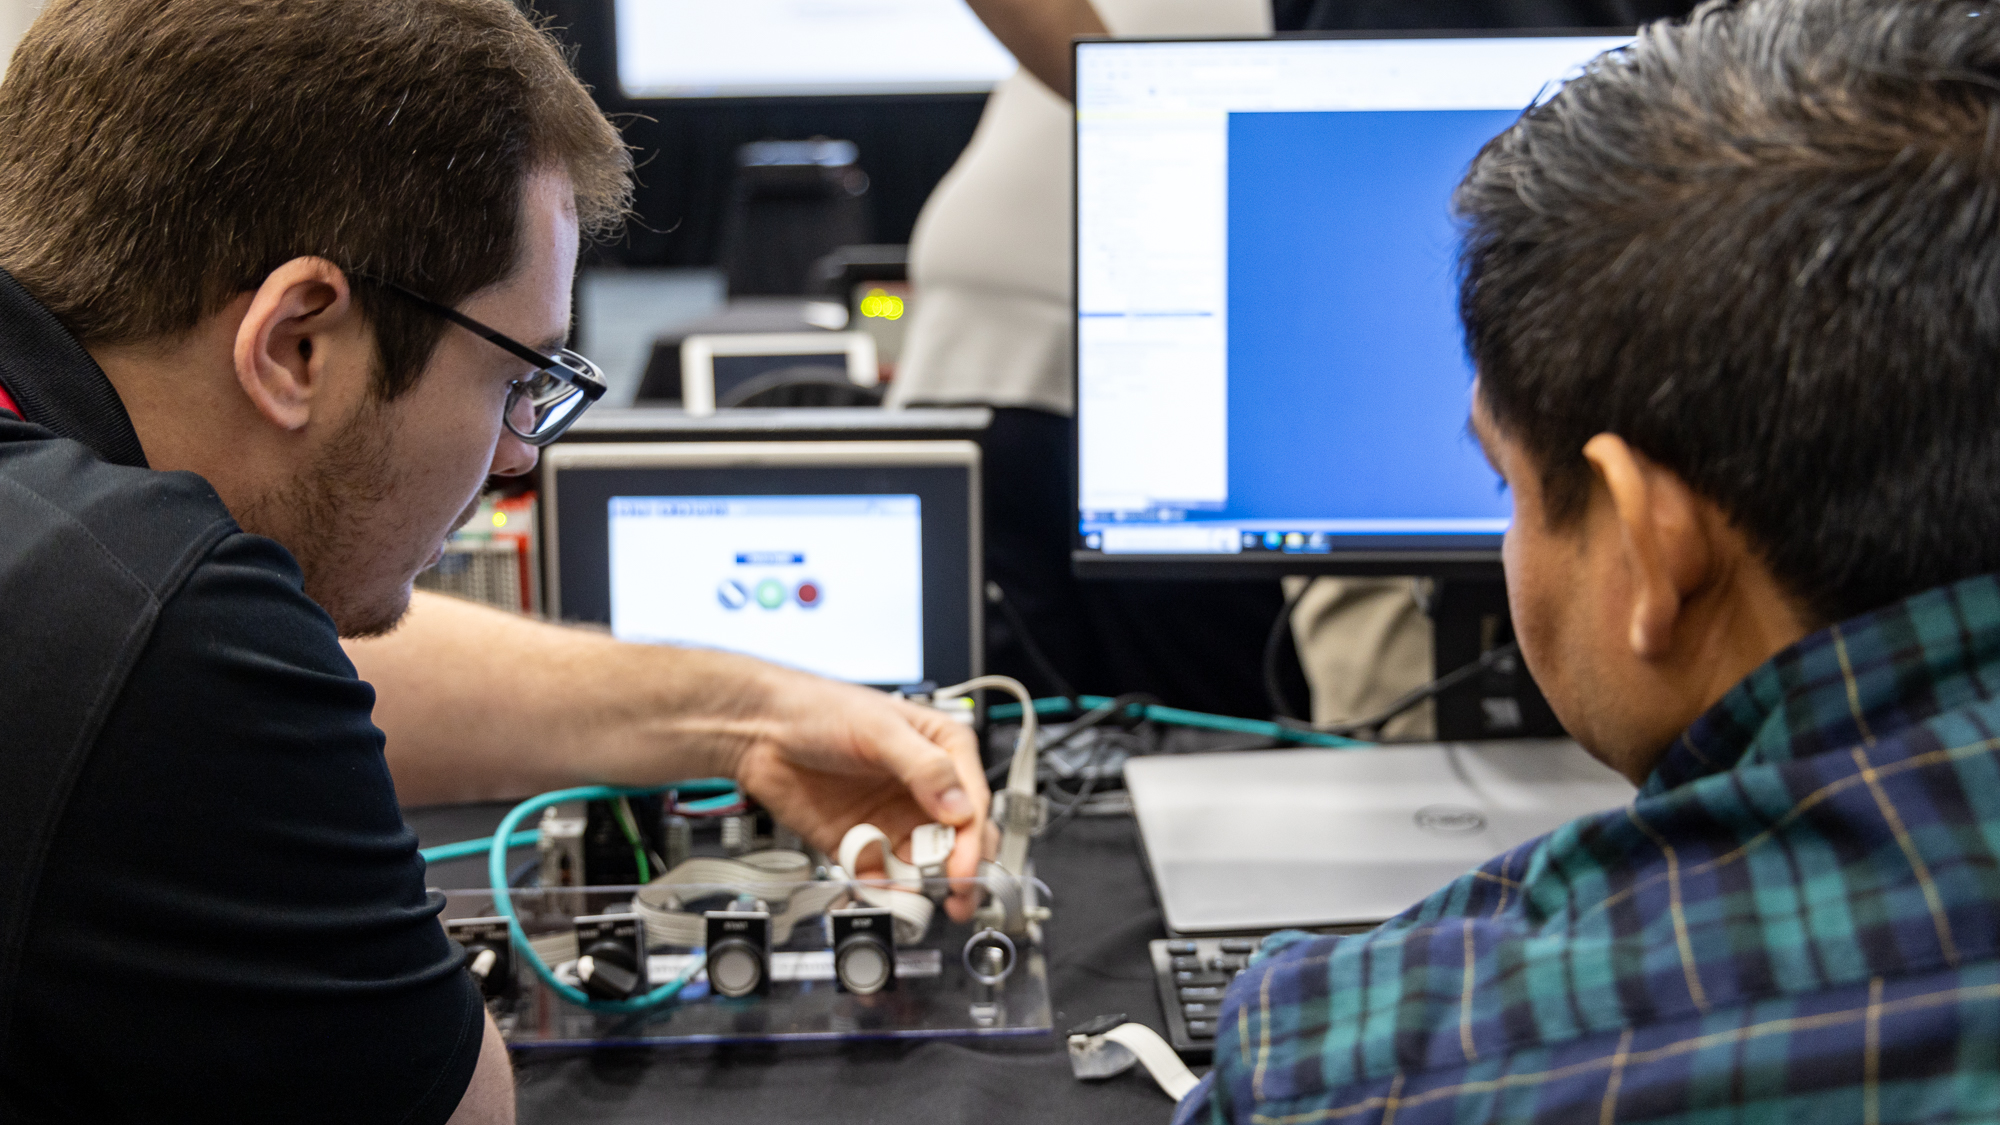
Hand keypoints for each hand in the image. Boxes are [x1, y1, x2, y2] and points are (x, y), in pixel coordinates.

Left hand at [725, 668, 992, 920]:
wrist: (760, 730)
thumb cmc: (819, 709)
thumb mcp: (878, 728)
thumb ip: (923, 766)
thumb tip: (958, 808)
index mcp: (943, 753)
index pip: (973, 804)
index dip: (972, 839)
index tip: (963, 866)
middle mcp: (923, 792)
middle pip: (959, 841)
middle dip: (962, 871)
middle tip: (956, 895)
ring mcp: (893, 820)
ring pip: (924, 866)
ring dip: (923, 885)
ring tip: (915, 896)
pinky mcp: (861, 845)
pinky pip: (883, 878)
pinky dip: (884, 890)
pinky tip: (880, 890)